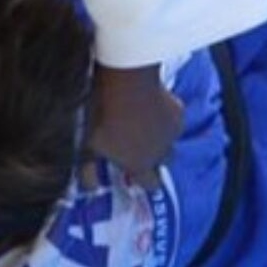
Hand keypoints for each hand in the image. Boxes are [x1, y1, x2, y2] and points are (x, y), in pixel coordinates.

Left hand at [84, 64, 182, 186]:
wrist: (125, 79)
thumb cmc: (102, 116)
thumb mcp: (87, 145)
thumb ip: (89, 169)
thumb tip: (90, 188)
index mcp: (140, 165)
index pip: (151, 184)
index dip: (143, 180)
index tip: (132, 172)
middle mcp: (162, 153)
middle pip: (163, 163)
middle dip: (153, 157)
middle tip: (134, 144)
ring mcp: (172, 131)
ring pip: (168, 140)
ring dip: (158, 136)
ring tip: (139, 121)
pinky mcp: (178, 110)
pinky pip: (172, 118)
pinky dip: (163, 115)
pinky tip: (149, 102)